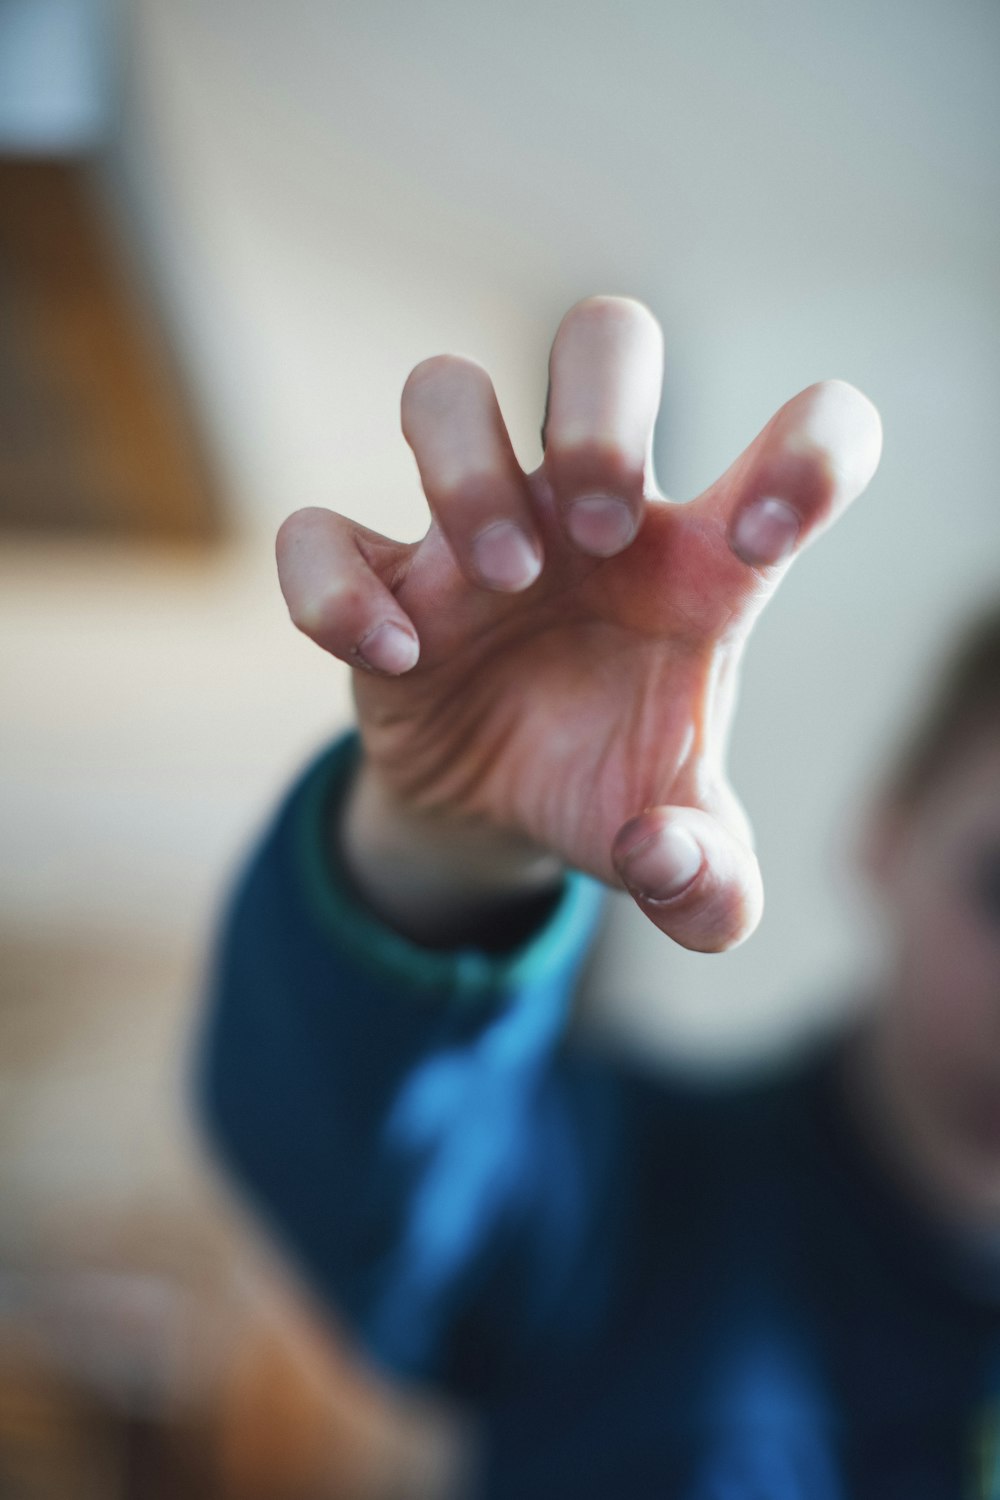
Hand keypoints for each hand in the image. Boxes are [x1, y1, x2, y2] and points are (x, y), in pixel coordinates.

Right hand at [276, 296, 881, 951]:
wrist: (498, 811)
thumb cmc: (610, 791)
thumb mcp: (687, 863)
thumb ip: (714, 888)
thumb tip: (662, 859)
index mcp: (698, 561)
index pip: (803, 437)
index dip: (809, 451)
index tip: (765, 543)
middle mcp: (587, 517)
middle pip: (603, 337)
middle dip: (600, 413)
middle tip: (600, 534)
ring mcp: (471, 536)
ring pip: (441, 391)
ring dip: (469, 474)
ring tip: (504, 578)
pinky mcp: (377, 582)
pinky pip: (317, 532)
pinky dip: (336, 590)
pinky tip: (395, 662)